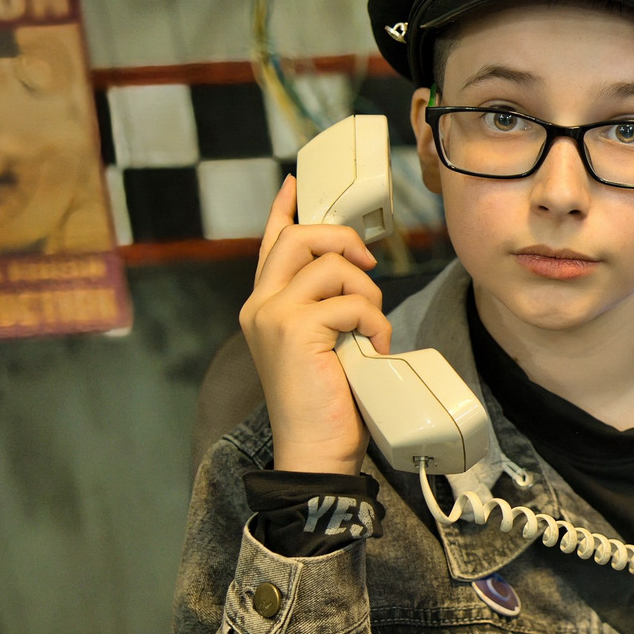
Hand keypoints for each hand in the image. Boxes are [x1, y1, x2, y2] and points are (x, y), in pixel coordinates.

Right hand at [240, 176, 390, 474]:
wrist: (315, 451)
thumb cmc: (328, 402)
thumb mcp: (325, 343)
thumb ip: (326, 307)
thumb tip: (354, 271)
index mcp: (263, 306)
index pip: (271, 243)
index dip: (284, 209)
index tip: (296, 183)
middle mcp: (260, 305)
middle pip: (302, 238)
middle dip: (344, 240)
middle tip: (370, 266)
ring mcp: (273, 315)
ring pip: (333, 265)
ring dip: (368, 294)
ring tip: (370, 330)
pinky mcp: (295, 329)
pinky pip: (352, 302)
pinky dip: (374, 323)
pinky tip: (372, 348)